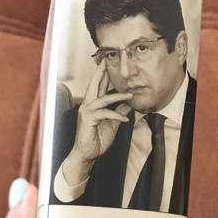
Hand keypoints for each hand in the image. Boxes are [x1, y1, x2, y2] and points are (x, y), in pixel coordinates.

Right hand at [63, 60, 132, 182]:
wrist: (86, 154)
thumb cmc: (96, 140)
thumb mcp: (112, 125)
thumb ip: (119, 113)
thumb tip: (128, 105)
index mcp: (92, 105)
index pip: (98, 88)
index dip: (102, 76)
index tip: (108, 66)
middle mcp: (87, 106)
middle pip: (95, 85)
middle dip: (101, 73)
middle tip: (106, 62)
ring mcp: (86, 112)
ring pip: (102, 98)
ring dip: (117, 96)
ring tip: (130, 95)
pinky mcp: (89, 120)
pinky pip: (104, 113)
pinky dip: (116, 115)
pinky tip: (125, 120)